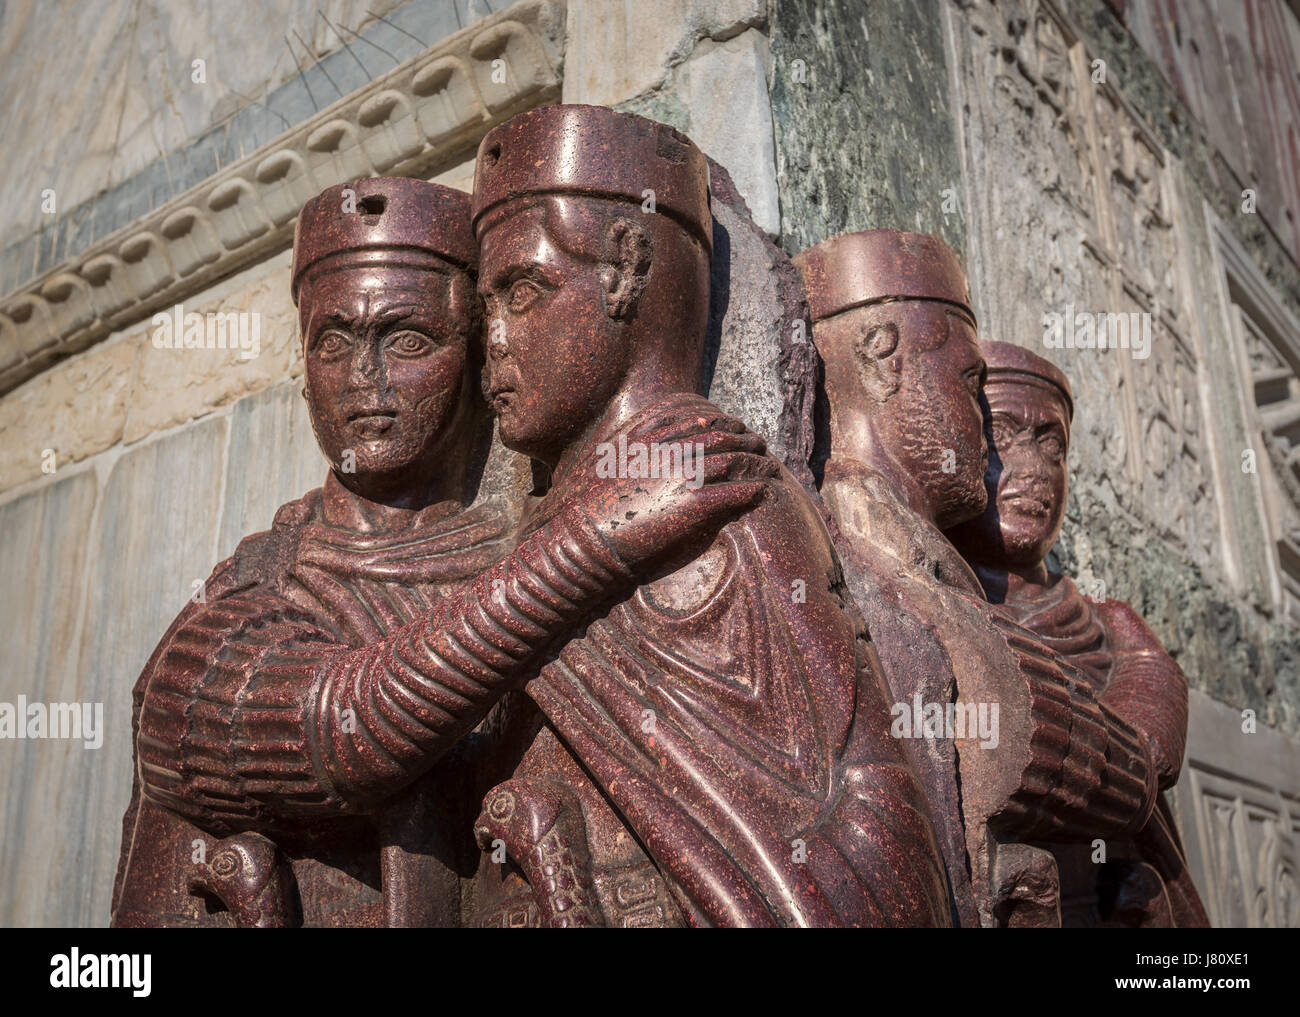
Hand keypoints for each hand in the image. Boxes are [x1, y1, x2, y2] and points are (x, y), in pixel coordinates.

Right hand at [574, 411, 778, 567]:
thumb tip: (645, 431)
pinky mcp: (694, 504)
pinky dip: (754, 490)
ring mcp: (683, 475)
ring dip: (757, 463)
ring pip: (734, 460)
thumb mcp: (603, 458)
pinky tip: (763, 492)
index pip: (697, 416)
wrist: (584, 538)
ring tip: (770, 468)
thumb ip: (628, 440)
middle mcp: (669, 449)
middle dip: (745, 437)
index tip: (732, 425)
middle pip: (722, 435)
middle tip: (760, 444)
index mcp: (649, 435)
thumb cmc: (588, 505)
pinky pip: (736, 491)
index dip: (721, 419)